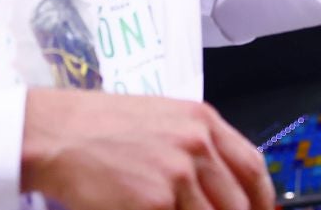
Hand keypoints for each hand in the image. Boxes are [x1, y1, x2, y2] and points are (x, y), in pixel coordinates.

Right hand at [21, 90, 275, 209]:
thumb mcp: (161, 119)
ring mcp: (178, 175)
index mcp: (202, 121)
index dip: (261, 199)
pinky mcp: (155, 202)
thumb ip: (194, 146)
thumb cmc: (100, 126)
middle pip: (238, 201)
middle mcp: (197, 145)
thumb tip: (218, 183)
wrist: (58, 133)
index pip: (252, 167)